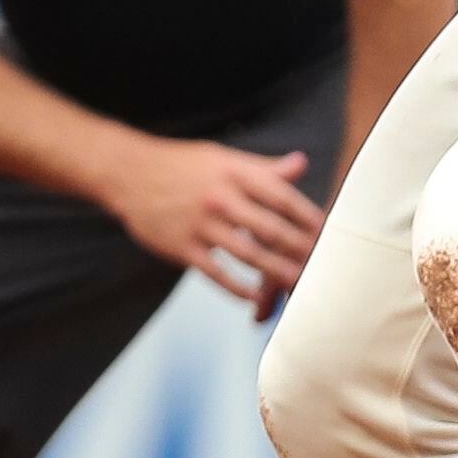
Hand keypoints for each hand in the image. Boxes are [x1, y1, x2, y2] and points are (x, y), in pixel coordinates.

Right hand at [104, 137, 327, 313]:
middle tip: (324, 266)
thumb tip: (302, 163)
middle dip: (300, 250)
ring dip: (277, 272)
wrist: (128, 173)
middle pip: (271, 229)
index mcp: (236, 174)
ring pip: (248, 254)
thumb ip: (264, 168)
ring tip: (299, 285)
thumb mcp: (224, 158)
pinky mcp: (182, 247)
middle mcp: (221, 198)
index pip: (282, 198)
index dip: (308, 218)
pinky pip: (215, 273)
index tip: (329, 234)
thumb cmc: (182, 165)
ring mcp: (201, 224)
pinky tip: (254, 298)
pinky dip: (237, 287)